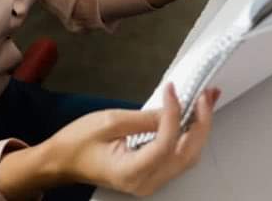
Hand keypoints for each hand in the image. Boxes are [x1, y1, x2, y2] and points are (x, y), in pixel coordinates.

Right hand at [39, 84, 217, 196]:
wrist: (63, 161)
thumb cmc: (79, 141)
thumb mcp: (110, 121)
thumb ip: (145, 118)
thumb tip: (173, 108)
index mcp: (132, 172)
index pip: (166, 143)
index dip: (174, 114)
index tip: (173, 88)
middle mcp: (147, 183)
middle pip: (187, 153)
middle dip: (201, 122)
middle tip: (207, 93)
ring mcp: (152, 181)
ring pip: (188, 156)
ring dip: (201, 127)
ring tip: (208, 99)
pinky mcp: (153, 174)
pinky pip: (179, 156)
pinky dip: (191, 134)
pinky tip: (196, 115)